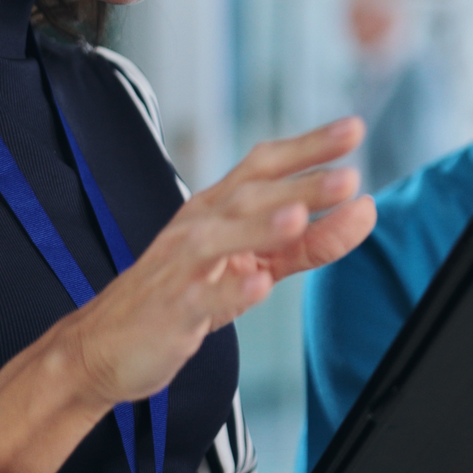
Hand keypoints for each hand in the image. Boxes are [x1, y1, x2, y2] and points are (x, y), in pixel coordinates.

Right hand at [61, 114, 375, 406]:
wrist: (108, 343)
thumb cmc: (186, 292)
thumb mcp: (255, 263)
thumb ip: (309, 241)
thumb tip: (365, 210)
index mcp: (219, 207)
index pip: (265, 164)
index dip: (308, 146)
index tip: (352, 129)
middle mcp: (200, 225)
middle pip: (251, 195)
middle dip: (299, 184)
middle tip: (348, 177)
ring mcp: (182, 265)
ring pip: (221, 237)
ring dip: (262, 226)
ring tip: (300, 218)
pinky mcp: (172, 308)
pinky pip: (201, 296)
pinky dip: (229, 289)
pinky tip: (257, 285)